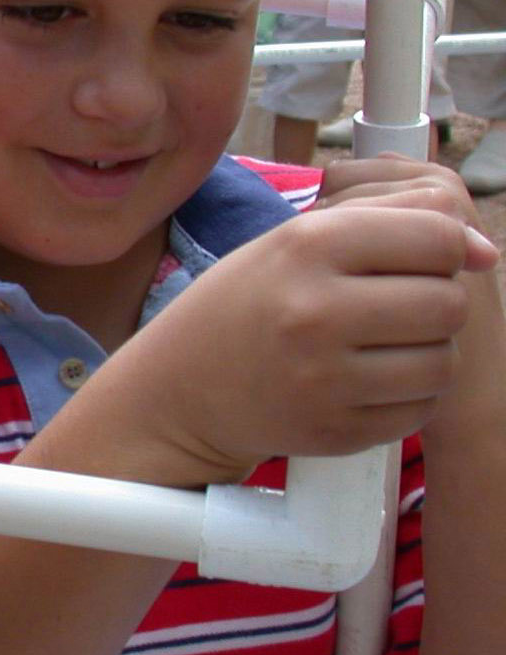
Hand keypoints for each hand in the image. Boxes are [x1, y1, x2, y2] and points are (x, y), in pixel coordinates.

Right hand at [88, 202, 494, 485]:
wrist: (179, 390)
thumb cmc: (245, 305)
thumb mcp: (290, 241)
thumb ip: (384, 225)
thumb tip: (486, 250)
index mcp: (303, 246)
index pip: (434, 235)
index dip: (444, 246)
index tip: (421, 258)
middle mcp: (315, 310)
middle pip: (449, 302)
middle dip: (436, 302)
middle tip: (395, 306)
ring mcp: (325, 377)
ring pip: (445, 361)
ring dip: (428, 352)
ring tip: (382, 345)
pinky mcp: (337, 430)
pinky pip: (421, 408)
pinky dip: (408, 394)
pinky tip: (367, 380)